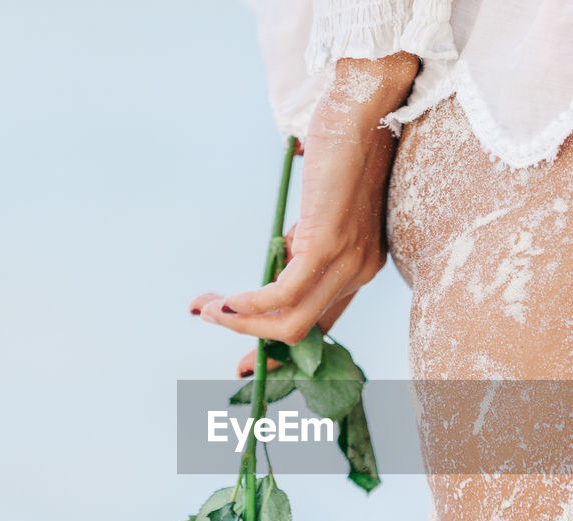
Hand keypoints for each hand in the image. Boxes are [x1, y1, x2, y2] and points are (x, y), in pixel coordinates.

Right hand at [191, 53, 418, 355]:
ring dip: (242, 323)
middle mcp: (361, 272)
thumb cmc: (343, 146)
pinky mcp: (328, 244)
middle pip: (304, 332)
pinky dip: (248, 304)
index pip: (322, 324)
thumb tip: (282, 253)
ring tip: (207, 310)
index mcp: (360, 265)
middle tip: (210, 324)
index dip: (280, 347)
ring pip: (293, 322)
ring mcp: (348, 261)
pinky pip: (283, 293)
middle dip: (252, 342)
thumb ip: (306, 237)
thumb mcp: (321, 205)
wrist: (365, 107)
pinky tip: (225, 302)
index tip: (244, 360)